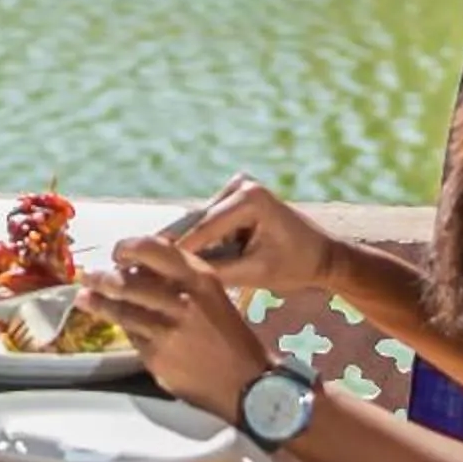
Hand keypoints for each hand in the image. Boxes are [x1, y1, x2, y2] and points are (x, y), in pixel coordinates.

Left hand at [82, 241, 271, 412]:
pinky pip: (131, 335)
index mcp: (200, 279)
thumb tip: (136, 267)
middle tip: (90, 275)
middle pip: (128, 281)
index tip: (118, 251)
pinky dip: (121, 327)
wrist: (246, 383)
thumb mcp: (212, 295)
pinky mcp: (157, 356)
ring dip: (99, 302)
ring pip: (122, 310)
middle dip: (102, 277)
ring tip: (85, 296)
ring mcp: (168, 330)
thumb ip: (178, 278)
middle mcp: (183, 301)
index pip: (153, 249)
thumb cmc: (228, 335)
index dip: (128, 247)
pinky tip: (114, 322)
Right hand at [141, 175, 340, 298]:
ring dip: (185, 245)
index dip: (174, 251)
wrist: (325, 256)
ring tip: (151, 265)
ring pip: (201, 223)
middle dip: (175, 247)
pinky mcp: (236, 195)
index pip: (204, 229)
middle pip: (198, 223)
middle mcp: (241, 185)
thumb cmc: (296, 266)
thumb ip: (216, 271)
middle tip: (137, 265)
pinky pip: (210, 222)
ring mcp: (238, 187)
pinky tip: (176, 258)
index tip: (144, 268)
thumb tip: (176, 276)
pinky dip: (200, 241)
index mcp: (250, 198)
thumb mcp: (255, 274)